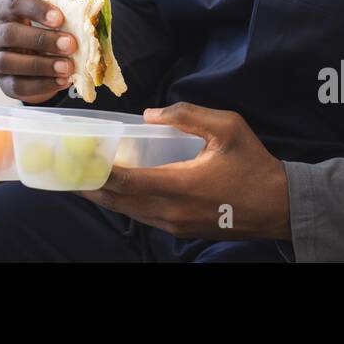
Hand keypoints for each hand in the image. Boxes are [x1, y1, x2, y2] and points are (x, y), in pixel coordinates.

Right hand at [0, 0, 77, 103]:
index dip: (36, 9)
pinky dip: (42, 84)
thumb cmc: (45, 33)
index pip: (14, 3)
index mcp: (4, 11)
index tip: (60, 18)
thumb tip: (87, 15)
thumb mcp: (51, 20)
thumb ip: (63, 15)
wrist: (39, 63)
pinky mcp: (4, 84)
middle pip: (9, 34)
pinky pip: (18, 86)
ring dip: (41, 65)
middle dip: (41, 39)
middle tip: (70, 44)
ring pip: (8, 62)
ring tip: (68, 67)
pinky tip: (62, 80)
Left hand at [78, 102, 291, 241]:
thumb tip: (149, 114)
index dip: (94, 170)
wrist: (280, 206)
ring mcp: (174, 224)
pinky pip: (141, 216)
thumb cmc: (254, 164)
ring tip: (80, 176)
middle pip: (117, 200)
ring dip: (103, 195)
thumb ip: (188, 116)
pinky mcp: (180, 229)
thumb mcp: (228, 128)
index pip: (123, 180)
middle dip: (88, 185)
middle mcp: (170, 211)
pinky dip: (123, 202)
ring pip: (127, 211)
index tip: (72, 157)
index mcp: (178, 185)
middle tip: (63, 168)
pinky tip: (115, 188)